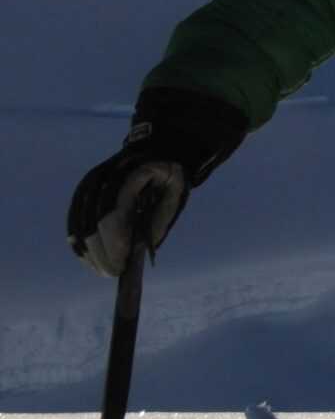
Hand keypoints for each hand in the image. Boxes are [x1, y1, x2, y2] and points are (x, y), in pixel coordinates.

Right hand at [68, 88, 246, 276]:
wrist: (162, 145)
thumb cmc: (172, 177)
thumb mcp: (175, 195)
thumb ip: (157, 221)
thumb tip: (137, 255)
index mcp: (138, 173)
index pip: (117, 213)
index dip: (116, 241)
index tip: (121, 265)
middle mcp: (110, 173)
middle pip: (95, 218)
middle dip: (102, 250)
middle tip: (112, 273)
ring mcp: (95, 178)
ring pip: (81, 218)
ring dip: (88, 248)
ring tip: (100, 269)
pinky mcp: (87, 185)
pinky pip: (76, 214)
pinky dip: (78, 237)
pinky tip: (85, 257)